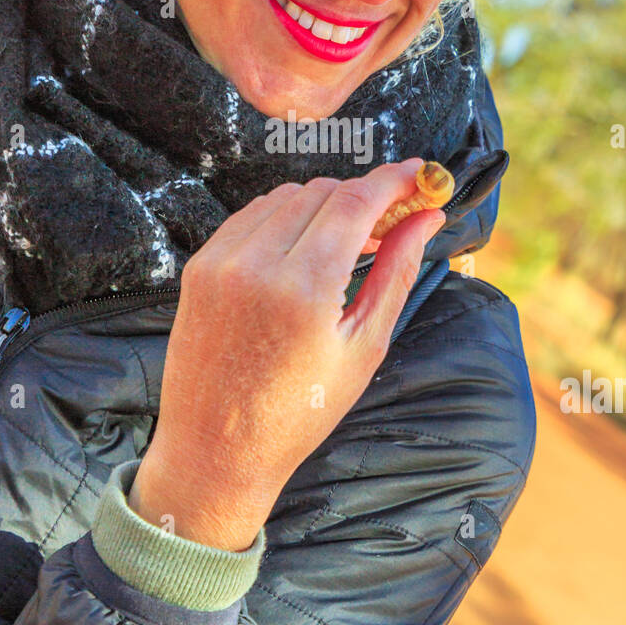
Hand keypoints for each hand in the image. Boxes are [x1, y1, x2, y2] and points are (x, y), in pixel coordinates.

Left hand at [129, 159, 445, 549]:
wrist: (215, 451)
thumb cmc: (298, 413)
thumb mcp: (363, 347)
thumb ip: (397, 272)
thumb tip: (427, 219)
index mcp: (303, 288)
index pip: (355, 201)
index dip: (393, 180)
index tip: (420, 173)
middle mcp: (256, 264)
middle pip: (322, 192)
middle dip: (362, 197)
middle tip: (389, 224)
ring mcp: (220, 262)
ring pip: (285, 197)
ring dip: (323, 206)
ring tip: (347, 243)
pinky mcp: (199, 266)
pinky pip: (250, 216)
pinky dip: (283, 219)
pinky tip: (302, 250)